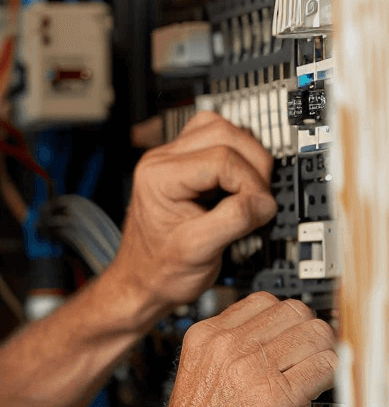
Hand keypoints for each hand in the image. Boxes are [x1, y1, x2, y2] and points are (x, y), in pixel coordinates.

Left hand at [107, 111, 276, 313]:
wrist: (143, 278)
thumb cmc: (160, 269)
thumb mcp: (199, 251)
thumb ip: (233, 221)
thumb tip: (264, 201)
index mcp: (159, 176)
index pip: (222, 158)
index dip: (251, 184)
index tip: (259, 211)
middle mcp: (162, 159)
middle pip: (224, 132)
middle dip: (253, 165)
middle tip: (258, 199)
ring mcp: (171, 158)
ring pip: (222, 128)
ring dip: (246, 156)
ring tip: (249, 191)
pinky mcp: (184, 163)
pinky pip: (217, 139)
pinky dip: (237, 157)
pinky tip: (237, 184)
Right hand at [145, 292, 336, 406]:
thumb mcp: (199, 379)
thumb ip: (229, 354)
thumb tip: (271, 342)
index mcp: (205, 338)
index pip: (263, 302)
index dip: (285, 321)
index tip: (292, 337)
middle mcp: (227, 346)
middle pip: (294, 311)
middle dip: (308, 333)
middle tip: (309, 357)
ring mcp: (253, 368)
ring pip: (316, 333)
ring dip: (324, 354)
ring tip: (315, 376)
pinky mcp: (279, 396)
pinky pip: (327, 365)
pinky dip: (332, 377)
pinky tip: (318, 393)